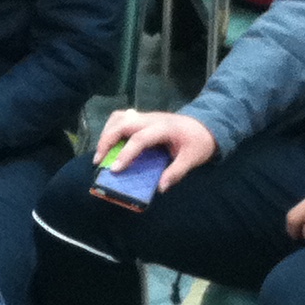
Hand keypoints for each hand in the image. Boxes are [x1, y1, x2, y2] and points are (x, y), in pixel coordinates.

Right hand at [91, 108, 215, 191]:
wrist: (206, 125)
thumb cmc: (199, 142)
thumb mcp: (193, 158)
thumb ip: (176, 172)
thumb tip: (160, 188)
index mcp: (164, 128)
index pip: (140, 139)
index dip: (125, 154)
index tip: (114, 169)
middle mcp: (151, 119)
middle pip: (122, 123)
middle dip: (106, 141)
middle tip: (98, 162)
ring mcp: (145, 116)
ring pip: (118, 117)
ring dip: (106, 133)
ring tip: (100, 153)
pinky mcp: (142, 118)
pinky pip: (121, 117)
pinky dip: (111, 128)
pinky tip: (109, 143)